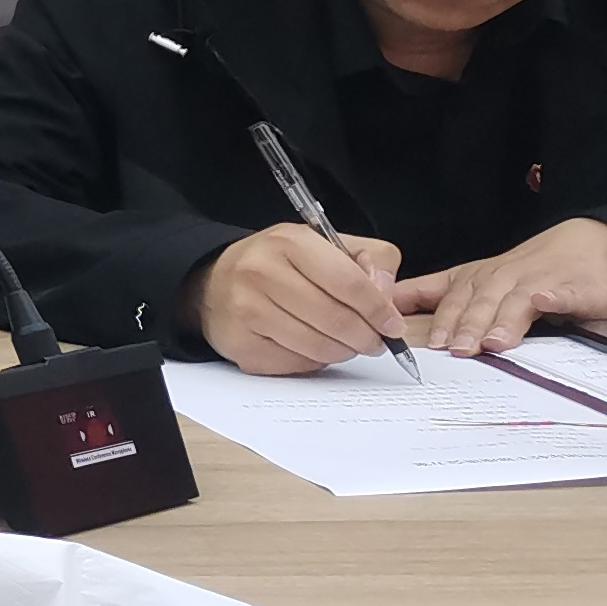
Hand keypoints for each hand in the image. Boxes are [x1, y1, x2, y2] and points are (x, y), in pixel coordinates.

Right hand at [181, 223, 409, 374]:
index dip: (379, 309)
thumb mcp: (324, 244)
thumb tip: (387, 296)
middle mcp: (261, 271)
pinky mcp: (241, 343)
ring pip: (319, 347)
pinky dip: (314, 361)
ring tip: (345, 343)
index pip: (349, 282)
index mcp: (289, 241)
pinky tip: (311, 346)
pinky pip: (297, 364)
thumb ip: (368, 259)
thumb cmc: (277, 265)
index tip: (392, 325)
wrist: (214, 284)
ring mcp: (247, 309)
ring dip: (343, 351)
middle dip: (366, 337)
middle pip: (337, 320)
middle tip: (374, 341)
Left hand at [397, 218, 606, 354]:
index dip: (432, 317)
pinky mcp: (572, 288)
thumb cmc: (528, 270)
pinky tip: (545, 304)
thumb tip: (390, 309)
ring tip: (493, 342)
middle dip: (464, 326)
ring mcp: (537, 282)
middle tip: (454, 349)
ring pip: (514, 301)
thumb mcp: (479, 280)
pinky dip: (553, 298)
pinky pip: (561, 293)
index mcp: (477, 280)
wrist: (590, 245)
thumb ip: (439, 295)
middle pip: (478, 303)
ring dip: (502, 320)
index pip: (447, 297)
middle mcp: (502, 279)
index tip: (411, 334)